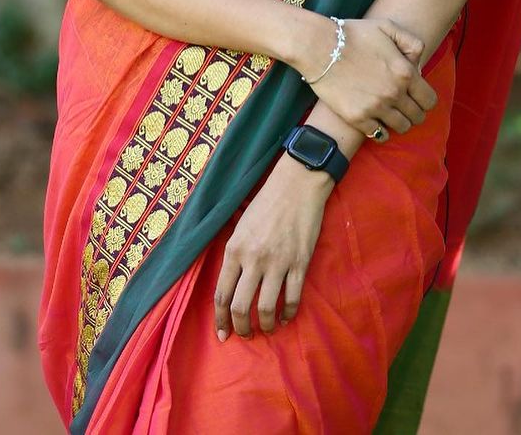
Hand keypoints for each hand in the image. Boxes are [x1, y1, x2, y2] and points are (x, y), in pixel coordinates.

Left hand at [213, 155, 330, 339]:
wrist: (297, 185)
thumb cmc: (266, 202)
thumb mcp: (240, 225)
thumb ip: (234, 254)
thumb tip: (229, 284)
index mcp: (234, 249)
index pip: (221, 294)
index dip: (221, 319)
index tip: (223, 335)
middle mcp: (253, 259)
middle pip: (240, 307)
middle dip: (241, 328)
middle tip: (245, 334)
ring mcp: (278, 263)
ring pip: (266, 309)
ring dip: (265, 326)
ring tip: (266, 329)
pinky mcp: (299, 264)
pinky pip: (293, 299)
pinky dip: (288, 314)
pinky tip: (285, 318)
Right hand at [305, 17, 437, 138]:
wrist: (319, 46)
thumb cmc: (353, 33)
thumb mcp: (387, 27)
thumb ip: (411, 43)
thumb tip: (419, 64)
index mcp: (405, 72)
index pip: (429, 100)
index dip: (425, 100)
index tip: (416, 98)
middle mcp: (394, 93)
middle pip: (417, 117)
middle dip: (413, 112)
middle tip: (402, 106)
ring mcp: (376, 107)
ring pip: (401, 128)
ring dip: (398, 122)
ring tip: (389, 114)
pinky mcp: (357, 118)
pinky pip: (379, 135)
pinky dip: (381, 132)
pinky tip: (376, 123)